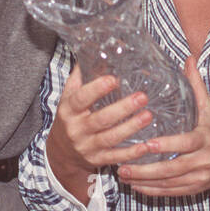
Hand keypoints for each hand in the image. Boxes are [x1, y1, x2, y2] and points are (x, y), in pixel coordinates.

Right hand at [46, 64, 158, 198]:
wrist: (61, 152)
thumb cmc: (71, 116)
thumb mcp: (69, 96)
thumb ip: (81, 76)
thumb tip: (96, 50)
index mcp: (69, 109)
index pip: (81, 98)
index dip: (96, 89)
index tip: (114, 79)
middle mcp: (76, 129)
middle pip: (100, 119)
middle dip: (122, 109)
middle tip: (142, 96)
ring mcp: (87, 146)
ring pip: (110, 138)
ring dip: (131, 128)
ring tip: (148, 115)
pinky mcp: (98, 160)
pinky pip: (116, 157)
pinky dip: (132, 153)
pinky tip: (147, 145)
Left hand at [118, 56, 209, 201]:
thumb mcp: (209, 108)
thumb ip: (196, 85)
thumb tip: (188, 57)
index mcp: (205, 139)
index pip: (185, 143)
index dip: (167, 145)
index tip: (146, 144)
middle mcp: (203, 161)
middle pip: (172, 168)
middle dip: (146, 169)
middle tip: (122, 165)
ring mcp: (199, 178)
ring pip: (169, 183)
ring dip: (144, 181)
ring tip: (122, 174)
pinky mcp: (194, 189)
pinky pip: (171, 192)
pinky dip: (152, 191)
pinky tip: (135, 186)